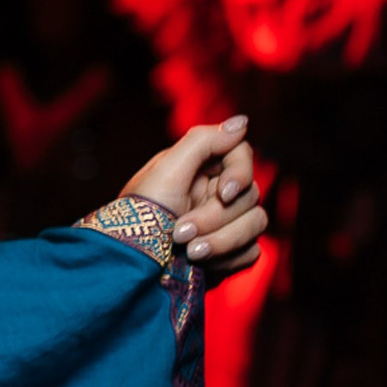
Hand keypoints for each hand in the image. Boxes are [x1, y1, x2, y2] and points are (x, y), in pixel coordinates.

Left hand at [121, 117, 266, 276]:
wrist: (130, 262)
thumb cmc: (142, 213)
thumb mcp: (166, 171)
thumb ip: (203, 141)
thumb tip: (242, 122)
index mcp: (200, 167)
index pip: (241, 155)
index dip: (240, 173)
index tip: (223, 193)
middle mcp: (216, 191)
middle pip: (249, 195)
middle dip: (214, 217)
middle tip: (180, 233)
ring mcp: (227, 222)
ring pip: (256, 224)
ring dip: (223, 241)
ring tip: (190, 252)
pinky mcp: (231, 252)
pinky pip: (252, 252)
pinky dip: (228, 259)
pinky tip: (201, 264)